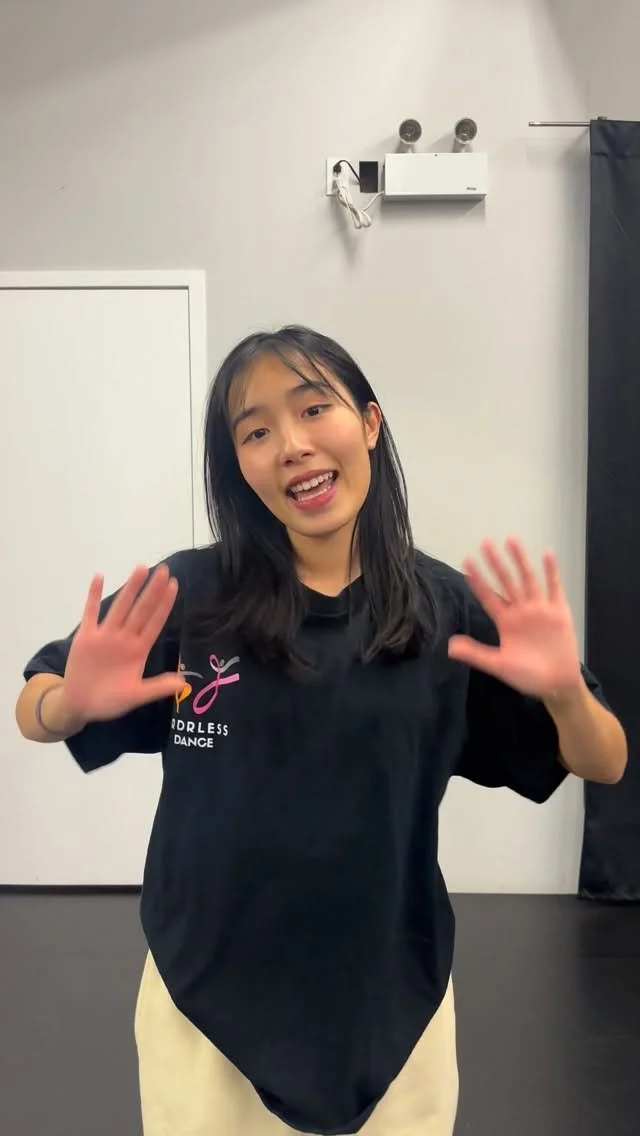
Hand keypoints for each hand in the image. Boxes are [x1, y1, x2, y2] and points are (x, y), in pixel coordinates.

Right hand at [60, 564, 184, 723]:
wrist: (80, 706)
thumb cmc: (110, 701)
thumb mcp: (136, 696)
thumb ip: (157, 688)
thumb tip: (183, 683)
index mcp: (138, 650)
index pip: (154, 622)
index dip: (164, 604)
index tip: (174, 585)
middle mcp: (124, 638)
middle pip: (141, 609)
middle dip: (152, 590)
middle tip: (164, 569)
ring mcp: (105, 635)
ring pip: (120, 607)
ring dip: (130, 588)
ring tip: (141, 568)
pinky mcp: (86, 637)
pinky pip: (90, 612)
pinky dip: (94, 595)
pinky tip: (99, 576)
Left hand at [448, 538, 581, 698]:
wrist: (557, 685)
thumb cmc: (527, 676)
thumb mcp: (499, 665)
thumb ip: (476, 654)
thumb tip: (449, 647)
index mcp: (505, 621)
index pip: (488, 596)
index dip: (478, 580)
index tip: (466, 562)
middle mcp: (521, 611)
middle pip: (506, 581)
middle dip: (496, 563)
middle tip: (485, 542)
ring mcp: (540, 609)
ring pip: (528, 579)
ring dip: (520, 560)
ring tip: (512, 540)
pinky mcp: (558, 612)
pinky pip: (554, 588)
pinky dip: (551, 571)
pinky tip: (547, 553)